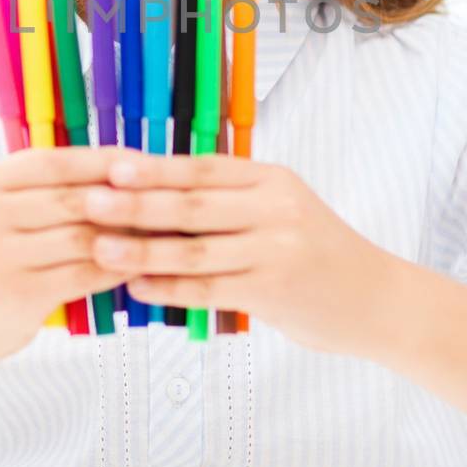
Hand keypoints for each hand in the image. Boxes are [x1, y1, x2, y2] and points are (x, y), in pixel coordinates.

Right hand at [0, 147, 142, 369]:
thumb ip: (40, 190)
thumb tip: (117, 169)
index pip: (56, 161)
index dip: (105, 160)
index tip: (145, 162)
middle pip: (73, 197)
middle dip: (125, 198)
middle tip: (167, 199)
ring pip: (83, 236)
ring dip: (128, 235)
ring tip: (160, 234)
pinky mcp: (17, 292)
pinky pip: (82, 275)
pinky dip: (115, 269)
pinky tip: (137, 267)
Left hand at [82, 153, 398, 355]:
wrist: (378, 300)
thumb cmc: (319, 254)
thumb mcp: (282, 209)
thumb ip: (232, 199)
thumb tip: (155, 191)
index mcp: (271, 180)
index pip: (202, 168)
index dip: (153, 168)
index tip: (108, 166)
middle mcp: (274, 210)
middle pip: (191, 204)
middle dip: (134, 204)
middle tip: (88, 202)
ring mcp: (275, 251)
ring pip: (194, 249)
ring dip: (140, 249)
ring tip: (99, 248)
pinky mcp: (273, 292)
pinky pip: (208, 289)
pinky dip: (168, 288)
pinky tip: (137, 287)